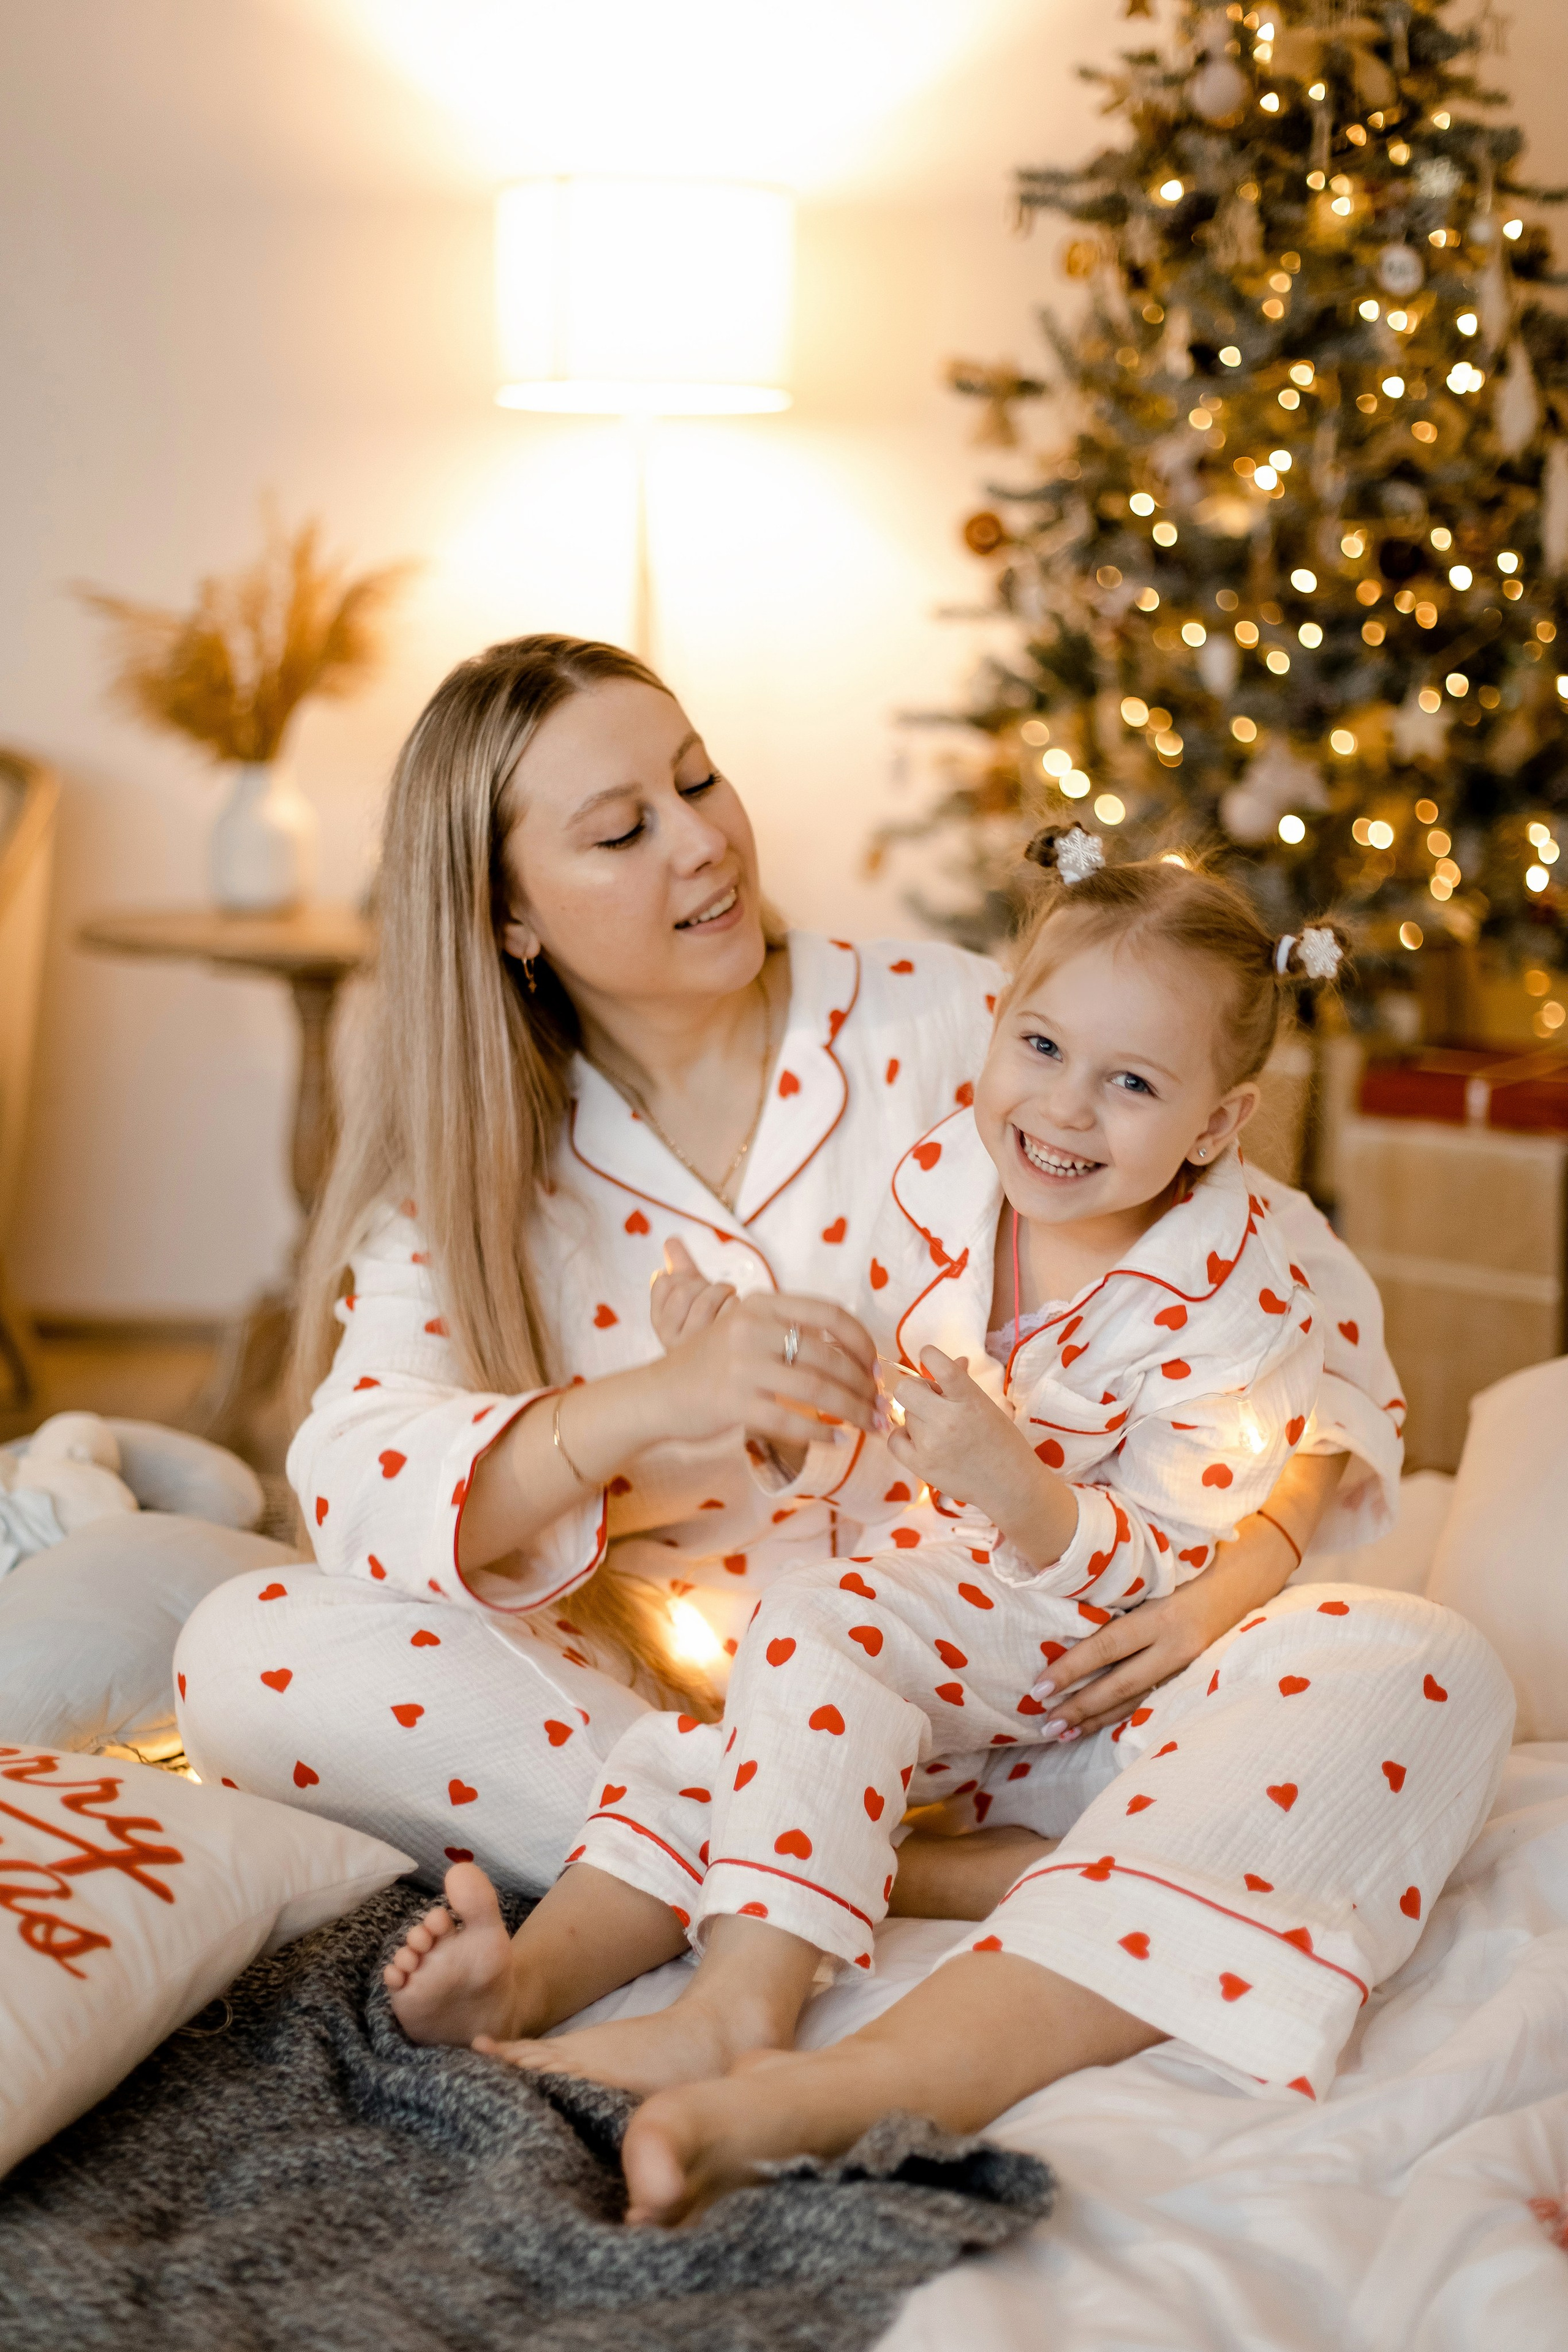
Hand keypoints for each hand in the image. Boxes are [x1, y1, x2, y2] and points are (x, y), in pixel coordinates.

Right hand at [651, 1237, 735, 1352]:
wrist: (731, 1359)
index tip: (695, 1286)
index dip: (684, 1277)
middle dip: (705, 1285)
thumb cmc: (709, 1323)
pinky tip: (737, 1315)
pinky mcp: (720, 1352)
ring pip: (706, 1301)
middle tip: (718, 1292)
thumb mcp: (693, 1294)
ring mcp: (694, 1347)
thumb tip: (670, 1240)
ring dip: (723, 1292)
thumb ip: (680, 1267)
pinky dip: (736, 1305)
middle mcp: (670, 1338)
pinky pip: (729, 1313)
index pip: (663, 1282)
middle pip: (683, 1291)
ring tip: (729, 1299)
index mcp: (660, 1322)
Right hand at [661, 1286, 879, 1450]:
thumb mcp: (745, 1329)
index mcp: (761, 1304)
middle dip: (864, 1387)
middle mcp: (751, 1328)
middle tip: (882, 1407)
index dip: (862, 1342)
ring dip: (853, 1411)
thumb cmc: (711, 1365)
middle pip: (829, 1357)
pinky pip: (791, 1421)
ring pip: (817, 1390)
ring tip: (871, 1426)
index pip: (829, 1314)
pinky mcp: (733, 1403)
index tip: (877, 1368)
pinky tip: (837, 1440)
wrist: (657, 1394)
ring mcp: (741, 1366)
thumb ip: (790, 1331)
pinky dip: (821, 1433)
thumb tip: (854, 1355)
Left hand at [888, 1346, 1038, 1526]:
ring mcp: (931, 1443)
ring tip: (939, 1430)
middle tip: (931, 1401)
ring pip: (905, 1414)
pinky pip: (895, 1440)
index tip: (930, 1359)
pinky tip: (920, 1441)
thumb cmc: (1003, 1442)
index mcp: (968, 1398)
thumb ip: (964, 1382)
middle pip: (905, 1389)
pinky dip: (903, 1437)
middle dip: (916, 1390)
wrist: (1010, 1485)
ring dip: (917, 1417)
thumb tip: (955, 1360)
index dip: (929, 1355)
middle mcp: (947, 1418)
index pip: (937, 1363)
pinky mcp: (921, 1464)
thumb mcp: (987, 1405)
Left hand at [1026, 1575, 1244, 1738]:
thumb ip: (1121, 1604)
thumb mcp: (1155, 1579)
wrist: (1244, 1582)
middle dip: (1080, 1707)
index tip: (1039, 1688)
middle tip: (1045, 1724)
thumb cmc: (1190, 1570)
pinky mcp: (1190, 1679)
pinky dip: (1120, 1715)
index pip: (1106, 1648)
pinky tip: (1097, 1725)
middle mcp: (1175, 1648)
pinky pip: (1149, 1700)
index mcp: (1162, 1618)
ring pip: (1134, 1700)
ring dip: (1096, 1719)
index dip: (1071, 1670)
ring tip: (1063, 1733)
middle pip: (1119, 1685)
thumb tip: (1066, 1627)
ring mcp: (1186, 1668)